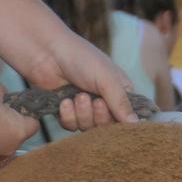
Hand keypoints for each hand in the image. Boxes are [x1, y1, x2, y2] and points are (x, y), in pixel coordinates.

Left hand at [13, 32, 140, 127]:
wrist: (46, 53)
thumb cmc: (80, 58)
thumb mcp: (106, 78)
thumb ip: (121, 102)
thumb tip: (136, 124)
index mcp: (119, 90)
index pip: (127, 116)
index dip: (119, 118)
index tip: (109, 107)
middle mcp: (104, 100)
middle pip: (108, 126)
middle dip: (99, 116)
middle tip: (94, 101)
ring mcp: (84, 107)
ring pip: (88, 128)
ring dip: (83, 114)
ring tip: (77, 96)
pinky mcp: (65, 112)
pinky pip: (71, 126)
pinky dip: (68, 116)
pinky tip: (64, 101)